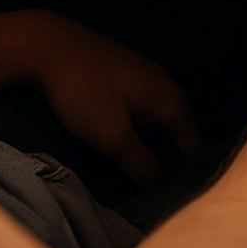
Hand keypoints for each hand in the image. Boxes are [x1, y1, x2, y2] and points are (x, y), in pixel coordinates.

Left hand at [28, 13, 202, 183]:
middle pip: (180, 132)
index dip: (186, 176)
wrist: (52, 46)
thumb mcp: (113, 136)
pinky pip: (148, 108)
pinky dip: (143, 128)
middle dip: (171, 162)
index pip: (194, 146)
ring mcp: (149, 76)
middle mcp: (168, 85)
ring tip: (142, 172)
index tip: (172, 201)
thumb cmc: (86, 92)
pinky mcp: (130, 73)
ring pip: (162, 120)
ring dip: (155, 145)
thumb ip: (141, 164)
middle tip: (155, 192)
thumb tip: (161, 184)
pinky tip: (128, 141)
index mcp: (172, 100)